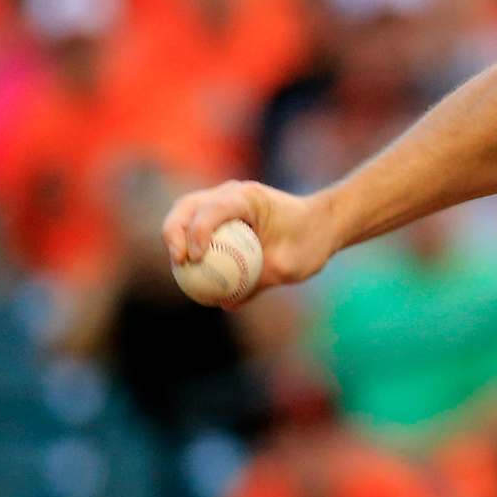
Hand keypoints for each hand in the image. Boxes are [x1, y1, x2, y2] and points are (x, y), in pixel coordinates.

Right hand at [161, 180, 337, 304]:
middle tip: (178, 261)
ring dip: (175, 236)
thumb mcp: (289, 267)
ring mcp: (223, 200)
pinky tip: (188, 270)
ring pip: (185, 213)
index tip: (197, 259)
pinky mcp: (221, 213)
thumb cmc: (310, 242)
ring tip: (179, 266)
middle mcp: (232, 193)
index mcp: (249, 197)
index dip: (198, 233)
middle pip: (188, 206)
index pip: (212, 209)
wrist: (322, 225)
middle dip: (174, 232)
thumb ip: (258, 283)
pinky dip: (187, 243)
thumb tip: (226, 303)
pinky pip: (196, 226)